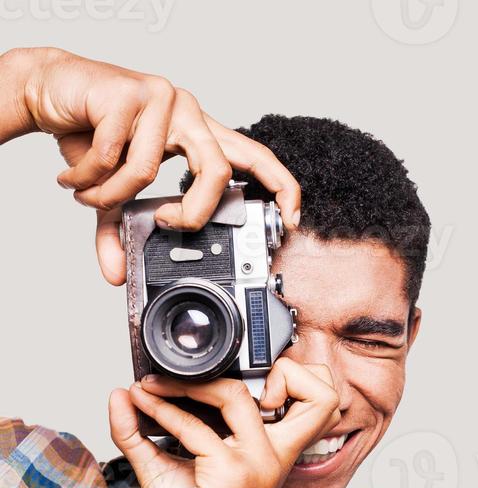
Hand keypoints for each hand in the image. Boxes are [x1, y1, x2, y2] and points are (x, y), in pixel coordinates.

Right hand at [3, 46, 299, 284]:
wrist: (52, 88)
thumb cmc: (94, 131)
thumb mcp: (115, 190)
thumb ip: (122, 229)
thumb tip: (117, 273)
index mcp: (199, 134)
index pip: (254, 157)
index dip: (280, 187)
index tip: (290, 218)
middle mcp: (189, 114)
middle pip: (215, 172)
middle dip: (193, 211)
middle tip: (167, 222)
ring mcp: (162, 99)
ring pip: (149, 169)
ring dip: (109, 194)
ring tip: (89, 193)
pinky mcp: (129, 91)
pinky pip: (113, 155)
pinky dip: (88, 176)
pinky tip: (75, 174)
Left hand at [107, 365, 340, 487]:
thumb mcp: (166, 470)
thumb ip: (143, 433)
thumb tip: (122, 394)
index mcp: (272, 451)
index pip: (298, 396)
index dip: (262, 376)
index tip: (195, 380)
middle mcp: (273, 453)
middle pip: (274, 381)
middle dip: (218, 371)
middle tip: (166, 378)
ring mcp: (256, 461)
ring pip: (232, 395)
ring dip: (183, 384)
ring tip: (148, 388)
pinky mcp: (232, 472)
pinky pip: (194, 428)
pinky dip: (163, 414)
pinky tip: (142, 412)